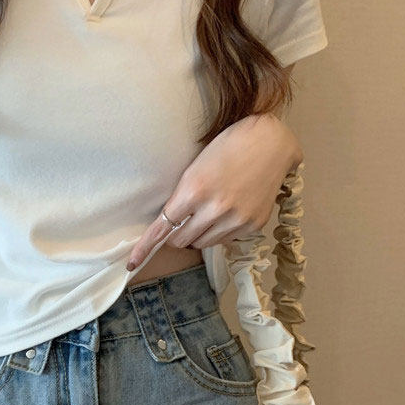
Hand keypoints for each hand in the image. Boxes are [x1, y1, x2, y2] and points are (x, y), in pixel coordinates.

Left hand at [126, 113, 302, 269]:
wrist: (271, 142)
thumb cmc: (228, 147)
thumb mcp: (195, 167)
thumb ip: (182, 197)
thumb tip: (171, 224)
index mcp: (194, 190)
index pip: (163, 226)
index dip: (146, 246)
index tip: (132, 262)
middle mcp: (215, 209)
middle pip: (182, 240)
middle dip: (177, 234)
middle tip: (184, 220)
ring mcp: (236, 219)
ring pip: (203, 244)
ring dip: (198, 235)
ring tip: (207, 214)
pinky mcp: (253, 225)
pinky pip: (225, 240)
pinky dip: (219, 232)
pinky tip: (227, 212)